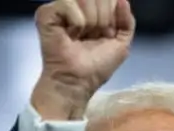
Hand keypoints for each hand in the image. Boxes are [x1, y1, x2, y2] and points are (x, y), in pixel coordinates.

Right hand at [32, 0, 136, 118]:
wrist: (78, 80)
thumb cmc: (96, 67)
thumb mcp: (121, 44)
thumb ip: (126, 21)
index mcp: (92, 12)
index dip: (111, 16)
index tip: (105, 34)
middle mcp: (76, 7)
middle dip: (103, 20)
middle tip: (92, 37)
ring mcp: (61, 9)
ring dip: (90, 22)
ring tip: (80, 37)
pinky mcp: (46, 13)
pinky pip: (68, 3)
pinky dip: (76, 22)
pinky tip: (70, 35)